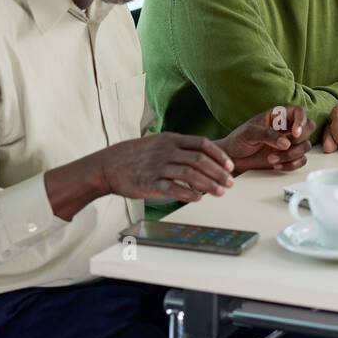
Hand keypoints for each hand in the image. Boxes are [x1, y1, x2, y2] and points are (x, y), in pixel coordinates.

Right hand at [96, 133, 236, 201]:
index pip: (202, 144)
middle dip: (218, 173)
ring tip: (220, 192)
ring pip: (190, 174)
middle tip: (230, 183)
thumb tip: (204, 158)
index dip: (219, 155)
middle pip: (200, 160)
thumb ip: (179, 148)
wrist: (107, 165)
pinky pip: (173, 188)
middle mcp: (166, 151)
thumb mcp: (158, 143)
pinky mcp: (149, 183)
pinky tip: (199, 199)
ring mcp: (157, 166)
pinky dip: (188, 194)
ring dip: (209, 184)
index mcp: (170, 139)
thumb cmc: (136, 155)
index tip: (230, 166)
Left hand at [218, 105, 314, 172]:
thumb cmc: (238, 140)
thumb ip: (268, 135)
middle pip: (309, 128)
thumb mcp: (250, 133)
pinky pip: (300, 160)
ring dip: (291, 155)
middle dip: (300, 139)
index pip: (299, 111)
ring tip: (272, 158)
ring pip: (305, 146)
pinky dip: (291, 165)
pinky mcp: (288, 157)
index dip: (301, 121)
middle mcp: (286, 128)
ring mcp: (289, 143)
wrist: (232, 158)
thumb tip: (286, 143)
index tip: (295, 133)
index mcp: (278, 116)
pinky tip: (276, 165)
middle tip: (286, 146)